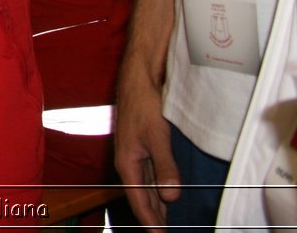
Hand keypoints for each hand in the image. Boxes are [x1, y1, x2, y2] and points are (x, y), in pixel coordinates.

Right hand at [113, 68, 179, 230]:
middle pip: (140, 196)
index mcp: (127, 162)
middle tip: (164, 232)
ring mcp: (134, 153)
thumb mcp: (157, 136)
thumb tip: (170, 196)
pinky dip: (156, 188)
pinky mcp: (141, 145)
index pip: (138, 200)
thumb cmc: (143, 103)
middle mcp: (128, 161)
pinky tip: (164, 191)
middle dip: (152, 216)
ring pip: (144, 186)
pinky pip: (148, 174)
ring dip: (155, 203)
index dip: (150, 221)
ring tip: (165, 220)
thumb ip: (164, 167)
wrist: (138, 78)